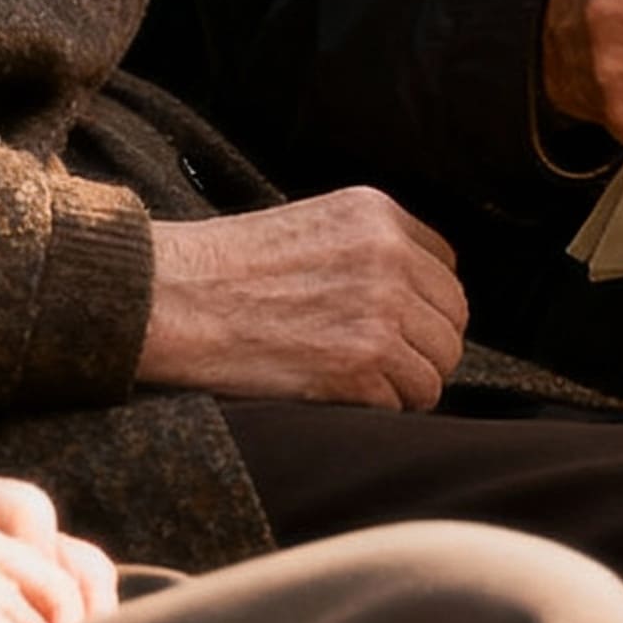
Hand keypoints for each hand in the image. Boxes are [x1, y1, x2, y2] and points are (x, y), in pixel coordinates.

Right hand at [140, 190, 468, 407]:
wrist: (170, 297)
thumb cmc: (224, 268)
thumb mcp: (309, 226)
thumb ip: (367, 249)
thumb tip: (415, 298)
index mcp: (377, 214)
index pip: (445, 270)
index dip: (423, 305)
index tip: (394, 324)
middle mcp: (389, 257)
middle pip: (451, 322)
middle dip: (421, 348)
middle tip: (376, 362)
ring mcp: (379, 311)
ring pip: (437, 369)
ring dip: (403, 383)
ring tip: (353, 380)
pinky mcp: (361, 365)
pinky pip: (404, 403)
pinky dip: (378, 408)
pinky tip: (335, 393)